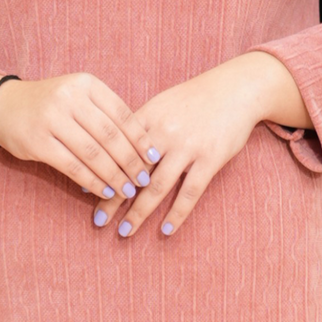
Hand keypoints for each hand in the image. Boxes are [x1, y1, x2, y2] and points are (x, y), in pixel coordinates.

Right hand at [0, 72, 155, 208]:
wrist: (5, 107)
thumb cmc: (52, 105)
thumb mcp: (79, 97)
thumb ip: (106, 114)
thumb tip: (143, 147)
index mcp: (86, 84)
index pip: (122, 114)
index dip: (141, 138)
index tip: (154, 158)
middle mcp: (69, 97)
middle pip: (110, 135)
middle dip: (131, 161)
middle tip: (144, 179)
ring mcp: (52, 119)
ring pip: (93, 153)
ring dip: (114, 175)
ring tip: (128, 190)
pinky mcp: (38, 142)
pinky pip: (72, 166)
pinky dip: (92, 181)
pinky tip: (104, 191)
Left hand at [107, 51, 306, 239]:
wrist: (236, 89)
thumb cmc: (195, 98)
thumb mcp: (162, 103)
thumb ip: (140, 126)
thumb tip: (112, 149)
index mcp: (148, 116)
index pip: (117, 148)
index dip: (99, 169)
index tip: (85, 190)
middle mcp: (164, 132)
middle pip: (132, 171)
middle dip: (113, 198)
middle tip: (98, 220)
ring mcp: (188, 147)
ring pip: (157, 186)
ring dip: (139, 212)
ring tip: (125, 231)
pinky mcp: (210, 159)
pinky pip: (190, 192)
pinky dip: (177, 213)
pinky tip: (165, 230)